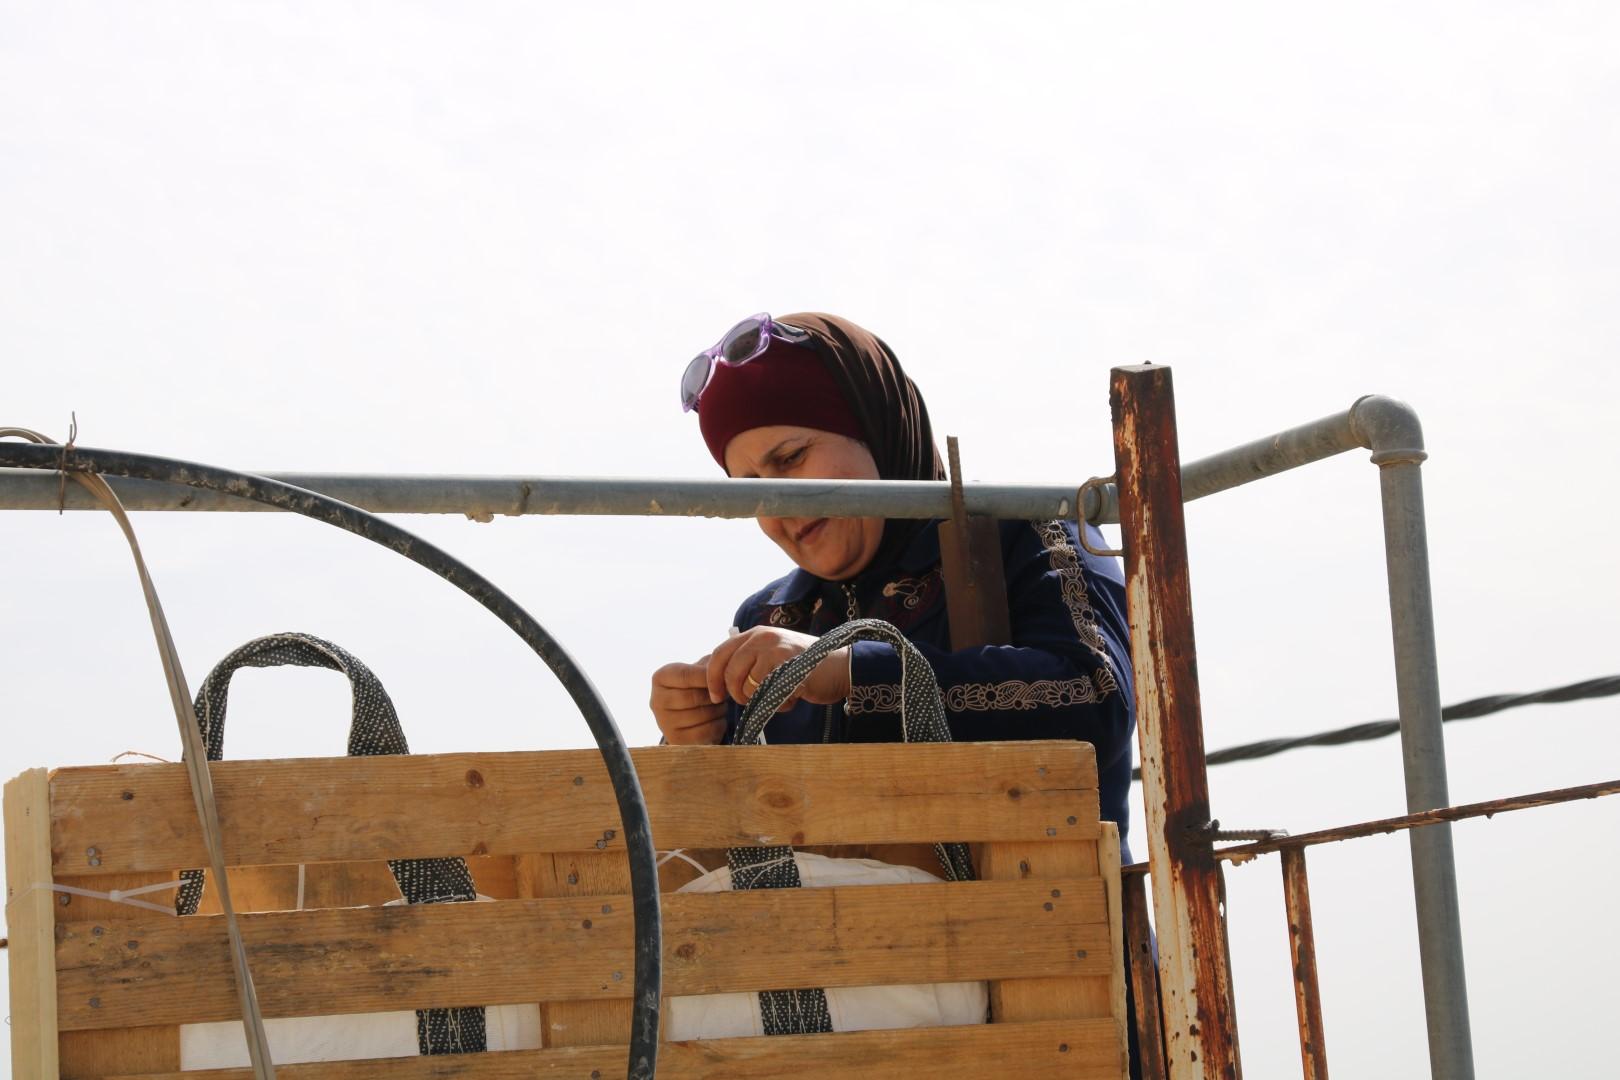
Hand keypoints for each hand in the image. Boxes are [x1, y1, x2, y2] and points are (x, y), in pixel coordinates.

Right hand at [651, 656, 726, 743]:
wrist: (690, 715)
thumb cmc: (697, 686)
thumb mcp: (700, 670)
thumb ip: (711, 665)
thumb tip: (724, 668)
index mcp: (660, 678)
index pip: (685, 675)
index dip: (708, 677)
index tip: (723, 678)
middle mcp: (656, 701)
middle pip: (693, 697)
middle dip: (714, 696)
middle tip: (724, 695)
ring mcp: (664, 723)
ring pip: (701, 715)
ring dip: (719, 710)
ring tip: (719, 706)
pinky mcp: (677, 740)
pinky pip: (706, 731)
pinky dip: (718, 725)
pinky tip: (716, 720)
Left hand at [705, 627, 851, 709]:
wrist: (841, 667)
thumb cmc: (806, 667)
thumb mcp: (773, 655)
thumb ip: (750, 661)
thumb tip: (722, 680)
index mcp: (756, 633)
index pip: (720, 653)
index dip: (712, 677)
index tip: (716, 696)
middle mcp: (762, 637)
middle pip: (729, 672)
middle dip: (735, 694)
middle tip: (749, 702)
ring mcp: (774, 649)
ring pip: (746, 685)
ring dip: (759, 700)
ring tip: (779, 697)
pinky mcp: (785, 665)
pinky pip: (766, 694)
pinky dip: (776, 704)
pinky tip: (791, 698)